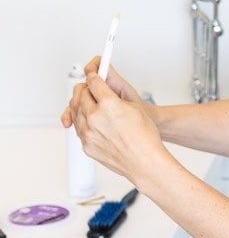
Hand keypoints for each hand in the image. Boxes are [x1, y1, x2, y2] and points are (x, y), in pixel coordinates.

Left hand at [66, 68, 165, 184]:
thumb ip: (114, 96)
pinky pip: (78, 128)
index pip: (93, 82)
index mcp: (109, 104)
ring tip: (89, 104)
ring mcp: (88, 133)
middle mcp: (95, 117)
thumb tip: (104, 91)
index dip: (93, 76)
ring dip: (81, 105)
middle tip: (90, 88)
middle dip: (85, 89)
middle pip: (80, 95)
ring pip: (75, 111)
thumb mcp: (133, 107)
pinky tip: (91, 121)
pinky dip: (82, 121)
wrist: (144, 162)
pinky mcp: (86, 145)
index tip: (93, 74)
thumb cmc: (144, 138)